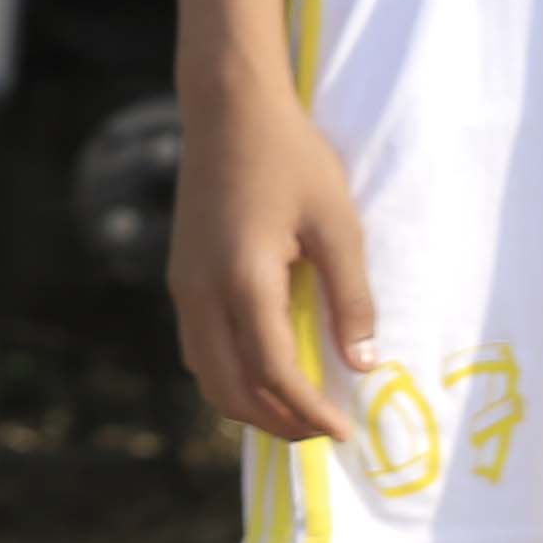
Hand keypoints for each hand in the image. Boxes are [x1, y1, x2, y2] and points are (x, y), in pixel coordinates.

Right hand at [172, 85, 375, 447]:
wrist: (227, 109)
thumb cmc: (292, 159)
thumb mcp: (338, 225)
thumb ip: (351, 298)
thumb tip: (361, 364)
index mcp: (242, 280)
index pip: (272, 372)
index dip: (309, 412)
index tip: (345, 433)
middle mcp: (201, 290)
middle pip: (227, 387)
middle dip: (275, 422)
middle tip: (324, 431)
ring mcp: (183, 283)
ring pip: (204, 371)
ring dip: (247, 402)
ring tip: (297, 408)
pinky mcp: (181, 274)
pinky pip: (198, 345)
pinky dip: (229, 373)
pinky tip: (265, 367)